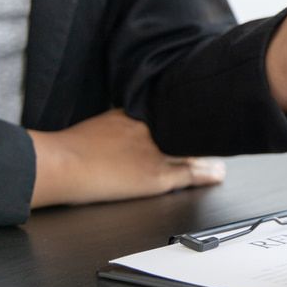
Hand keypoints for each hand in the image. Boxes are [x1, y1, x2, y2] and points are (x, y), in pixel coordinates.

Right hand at [27, 109, 224, 207]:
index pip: (173, 110)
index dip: (193, 113)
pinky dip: (205, 174)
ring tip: (227, 152)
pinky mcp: (154, 176)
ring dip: (211, 153)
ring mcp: (155, 153)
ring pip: (192, 151)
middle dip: (208, 128)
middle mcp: (150, 130)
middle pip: (188, 127)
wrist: (58, 164)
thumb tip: (132, 125)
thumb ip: (123, 122)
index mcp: (136, 115)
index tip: (208, 110)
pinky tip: (218, 174)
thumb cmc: (70, 146)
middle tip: (228, 127)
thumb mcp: (101, 123)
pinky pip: (187, 175)